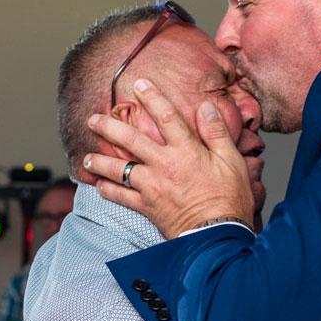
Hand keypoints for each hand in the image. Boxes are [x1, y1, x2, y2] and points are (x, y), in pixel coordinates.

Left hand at [83, 79, 254, 237]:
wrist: (217, 235)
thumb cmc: (229, 199)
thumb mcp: (232, 161)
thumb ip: (216, 132)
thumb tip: (206, 107)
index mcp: (187, 151)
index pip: (167, 117)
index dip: (152, 97)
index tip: (139, 85)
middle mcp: (164, 165)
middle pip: (131, 140)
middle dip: (109, 127)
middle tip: (93, 119)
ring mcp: (152, 187)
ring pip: (119, 170)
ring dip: (101, 163)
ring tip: (87, 158)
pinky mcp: (147, 207)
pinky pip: (122, 198)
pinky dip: (109, 192)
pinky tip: (99, 187)